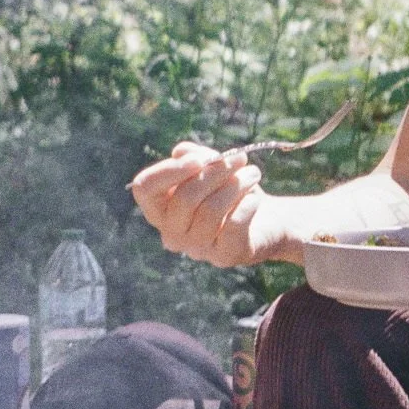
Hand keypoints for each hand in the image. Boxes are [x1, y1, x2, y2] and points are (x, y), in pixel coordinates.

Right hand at [130, 143, 295, 268]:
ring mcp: (196, 249)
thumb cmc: (228, 190)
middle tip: (240, 159)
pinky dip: (247, 205)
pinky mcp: (224, 256)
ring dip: (236, 185)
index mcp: (160, 209)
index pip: (145, 188)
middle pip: (184, 198)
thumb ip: (193, 156)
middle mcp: (171, 233)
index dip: (170, 170)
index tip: (200, 158)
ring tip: (252, 174)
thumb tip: (182, 152)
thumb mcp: (210, 167)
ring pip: (211, 211)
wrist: (263, 221)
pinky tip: (255, 198)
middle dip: (215, 172)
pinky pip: (233, 225)